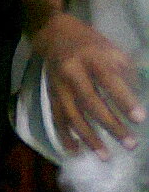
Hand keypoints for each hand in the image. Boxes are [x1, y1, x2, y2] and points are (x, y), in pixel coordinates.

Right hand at [31, 12, 143, 158]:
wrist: (54, 35)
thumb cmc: (89, 43)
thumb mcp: (110, 48)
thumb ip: (123, 71)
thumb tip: (137, 99)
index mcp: (91, 57)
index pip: (108, 80)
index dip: (124, 100)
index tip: (139, 119)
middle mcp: (72, 72)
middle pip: (90, 102)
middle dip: (111, 125)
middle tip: (129, 144)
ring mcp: (59, 86)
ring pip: (72, 115)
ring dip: (89, 137)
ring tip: (105, 156)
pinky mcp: (51, 95)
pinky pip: (57, 118)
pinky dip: (65, 135)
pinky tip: (76, 150)